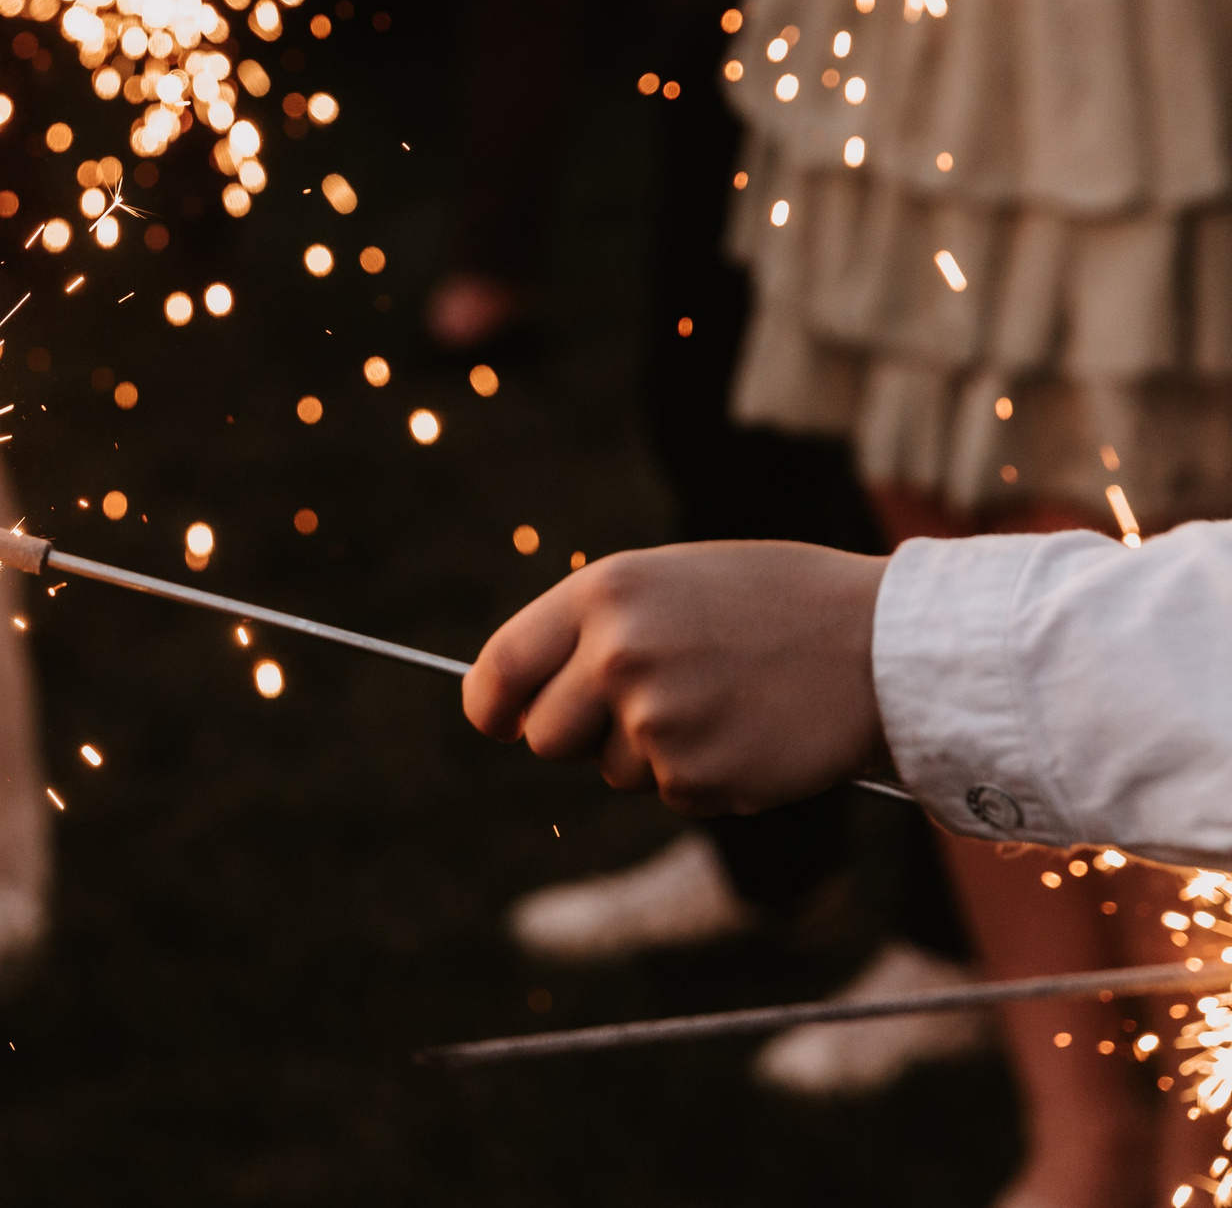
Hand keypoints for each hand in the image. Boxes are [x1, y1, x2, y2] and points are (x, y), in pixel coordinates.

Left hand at [465, 541, 891, 814]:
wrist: (885, 645)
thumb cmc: (775, 604)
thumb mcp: (672, 582)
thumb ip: (596, 630)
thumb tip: (525, 702)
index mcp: (605, 593)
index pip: (500, 668)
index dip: (492, 705)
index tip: (500, 721)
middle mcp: (617, 655)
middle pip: (547, 737)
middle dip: (585, 734)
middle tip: (655, 705)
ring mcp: (656, 720)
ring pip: (613, 772)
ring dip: (656, 753)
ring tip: (726, 701)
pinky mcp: (698, 776)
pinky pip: (673, 795)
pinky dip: (706, 777)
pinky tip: (753, 733)